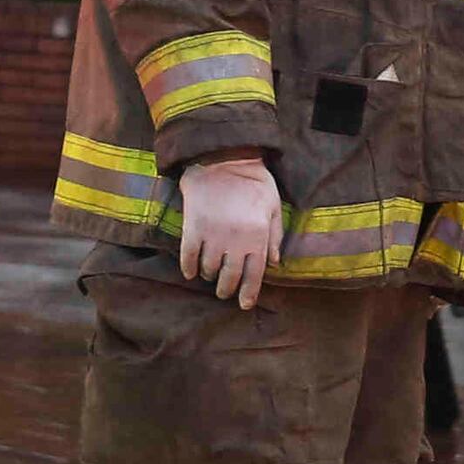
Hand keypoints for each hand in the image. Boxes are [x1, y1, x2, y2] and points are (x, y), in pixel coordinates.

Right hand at [174, 155, 285, 310]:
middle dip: (226, 289)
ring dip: (209, 276)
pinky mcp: (193, 227)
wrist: (222, 158)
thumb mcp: (273, 206)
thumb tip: (275, 263)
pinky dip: (189, 268)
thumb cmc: (253, 181)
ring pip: (209, 270)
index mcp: (257, 237)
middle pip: (229, 278)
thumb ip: (275, 236)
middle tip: (224, 292)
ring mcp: (213, 235)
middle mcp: (235, 241)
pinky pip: (188, 257)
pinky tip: (191, 272)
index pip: (254, 276)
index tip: (244, 305)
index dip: (248, 294)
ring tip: (210, 274)